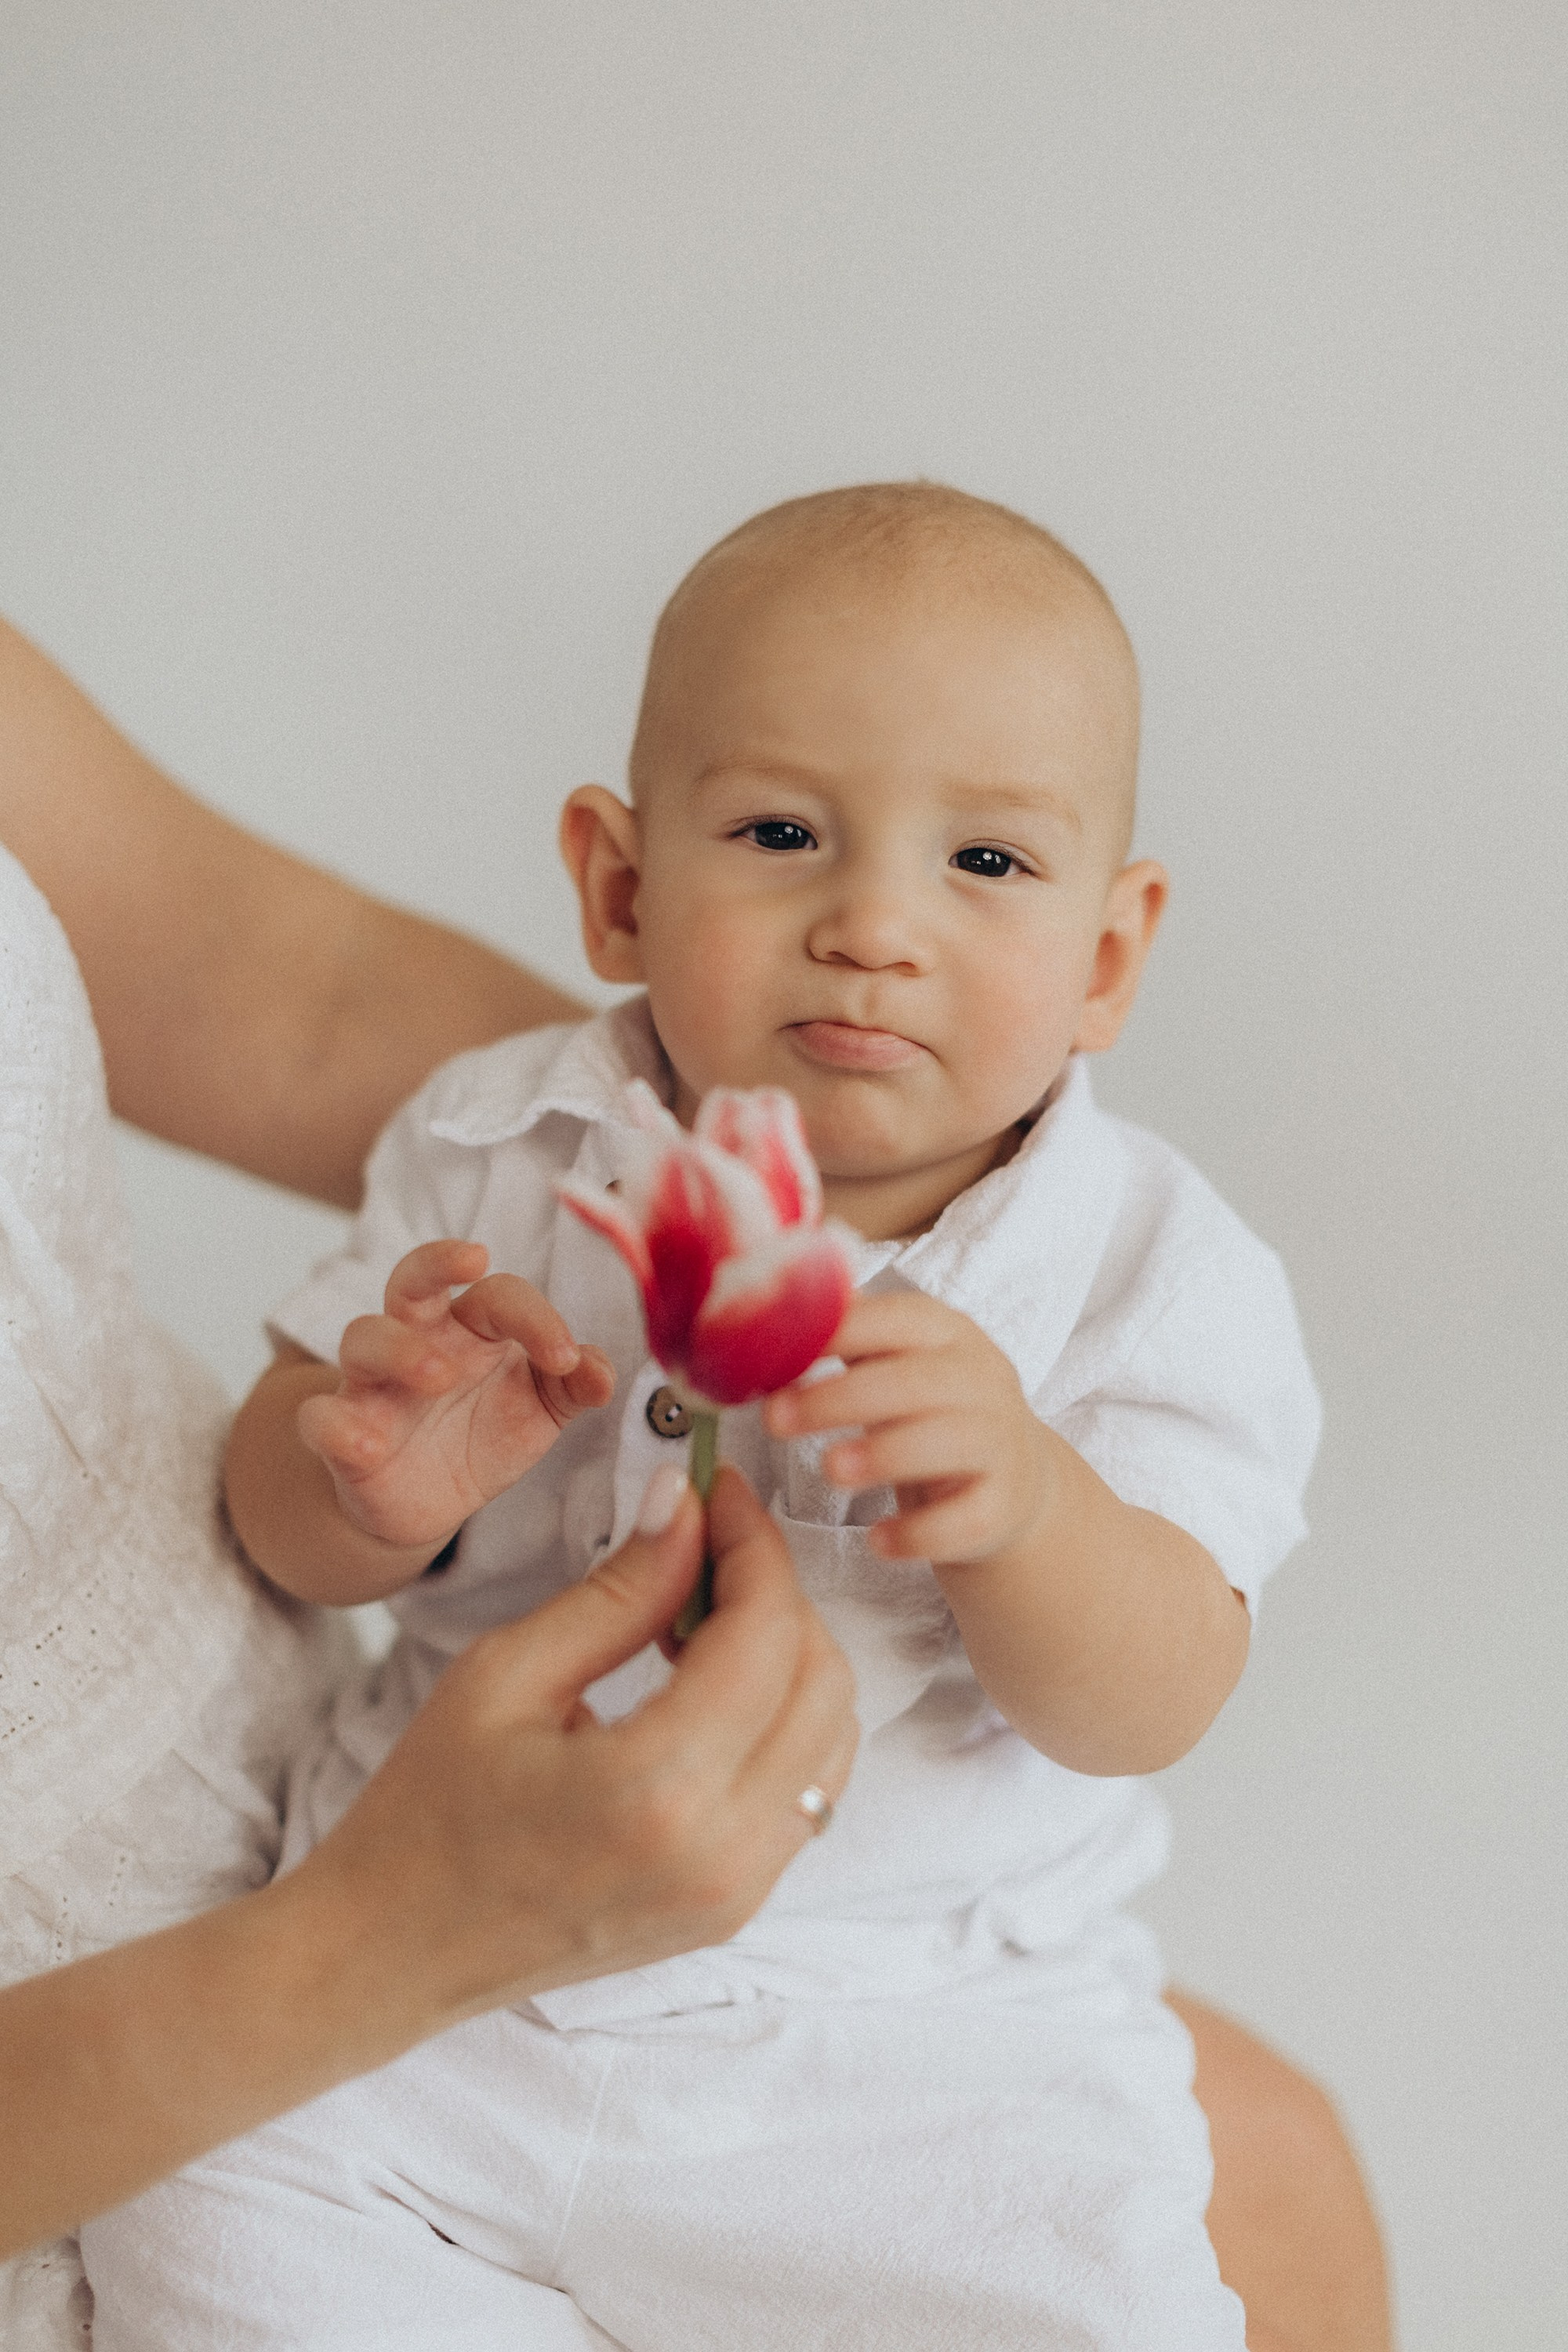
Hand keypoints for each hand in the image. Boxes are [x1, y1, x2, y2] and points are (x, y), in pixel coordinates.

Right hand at [296, 1465, 859, 2029]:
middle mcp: (722, 1851)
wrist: (394, 1951)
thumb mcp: (506, 1673)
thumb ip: (619, 1589)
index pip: (766, 1631)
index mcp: (657, 1790)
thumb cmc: (427, 1812)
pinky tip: (709, 1688)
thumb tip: (687, 1502)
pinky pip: (808, 1787)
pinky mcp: (737, 1906)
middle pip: (821, 1676)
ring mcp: (739, 1890)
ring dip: (790, 1654)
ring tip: (698, 1620)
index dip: (754, 1541)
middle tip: (704, 1546)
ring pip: (832, 1732)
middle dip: (776, 1591)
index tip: (720, 1490)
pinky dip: (785, 1717)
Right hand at [297, 1239, 614, 1548]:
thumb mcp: (541, 1412)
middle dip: (438, 1260)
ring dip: (399, 1349)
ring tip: (438, 1377)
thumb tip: (600, 1369)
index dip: (535, 1317)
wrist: (429, 1505)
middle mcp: (418, 1341)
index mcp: (471, 1329)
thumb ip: (574, 1385)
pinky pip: (320, 1416)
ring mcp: (373, 1384)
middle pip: (413, 1279)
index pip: (498, 1296)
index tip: (565, 1358)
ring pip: (363, 1337)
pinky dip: (338, 1424)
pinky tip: (370, 1446)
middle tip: (475, 1260)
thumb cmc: (485, 1435)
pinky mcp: (340, 1431)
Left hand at [764, 1291, 1052, 1567]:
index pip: (895, 1319)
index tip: (775, 1352)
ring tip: (829, 1469)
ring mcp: (999, 1442)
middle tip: (775, 1419)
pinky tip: (877, 1542)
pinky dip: (918, 1532)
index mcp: (947, 1333)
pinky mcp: (1004, 1504)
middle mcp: (981, 1380)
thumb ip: (844, 1343)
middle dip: (838, 1399)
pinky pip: (963, 1520)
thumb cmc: (929, 1412)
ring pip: (944, 1444)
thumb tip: (759, 1326)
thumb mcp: (897, 1365)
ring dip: (882, 1455)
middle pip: (913, 1383)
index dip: (836, 1332)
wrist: (1014, 1477)